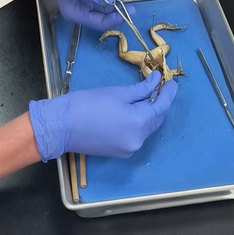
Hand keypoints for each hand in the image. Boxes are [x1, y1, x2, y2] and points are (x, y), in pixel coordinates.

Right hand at [28, 71, 177, 159]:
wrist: (62, 126)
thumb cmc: (88, 104)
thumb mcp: (117, 92)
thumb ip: (141, 89)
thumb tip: (156, 81)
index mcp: (139, 123)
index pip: (161, 107)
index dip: (168, 93)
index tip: (171, 82)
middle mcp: (138, 139)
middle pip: (155, 119)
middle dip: (158, 103)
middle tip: (157, 87)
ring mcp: (129, 149)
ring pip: (146, 128)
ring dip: (148, 114)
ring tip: (143, 98)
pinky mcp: (120, 153)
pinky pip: (135, 136)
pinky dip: (137, 124)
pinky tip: (131, 113)